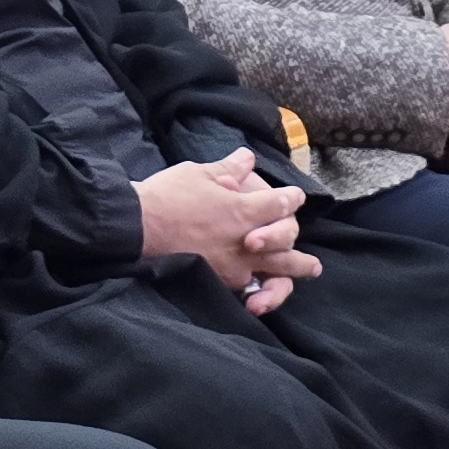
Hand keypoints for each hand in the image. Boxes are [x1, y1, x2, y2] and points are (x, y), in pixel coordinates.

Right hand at [134, 150, 317, 298]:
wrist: (138, 229)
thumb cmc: (167, 196)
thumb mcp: (198, 173)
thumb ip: (228, 169)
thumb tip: (247, 156)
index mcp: (244, 209)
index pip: (278, 203)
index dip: (290, 198)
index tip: (295, 196)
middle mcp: (247, 240)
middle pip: (286, 240)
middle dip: (298, 235)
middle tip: (309, 235)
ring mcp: (236, 264)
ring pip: (274, 269)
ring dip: (294, 270)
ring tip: (309, 269)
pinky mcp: (220, 282)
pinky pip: (250, 288)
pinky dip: (263, 291)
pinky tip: (270, 291)